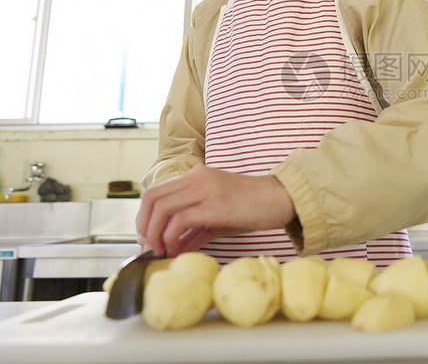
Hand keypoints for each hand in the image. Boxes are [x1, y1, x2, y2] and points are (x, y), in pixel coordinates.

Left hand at [136, 165, 296, 256]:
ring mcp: (206, 190)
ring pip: (161, 208)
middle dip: (144, 226)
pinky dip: (171, 237)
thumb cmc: (254, 207)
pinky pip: (180, 220)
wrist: (283, 198)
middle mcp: (197, 178)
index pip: (156, 193)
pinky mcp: (215, 205)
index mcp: (196, 177)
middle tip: (149, 247)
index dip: (145, 218)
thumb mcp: (219, 219)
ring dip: (154, 233)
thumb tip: (174, 249)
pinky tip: (175, 249)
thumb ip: (195, 231)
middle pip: (152, 198)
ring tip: (159, 251)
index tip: (148, 239)